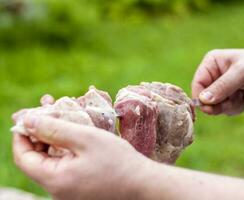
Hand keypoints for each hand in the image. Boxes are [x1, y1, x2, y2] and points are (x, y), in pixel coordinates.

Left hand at [12, 115, 151, 199]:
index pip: (23, 156)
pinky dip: (65, 150)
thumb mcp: (86, 139)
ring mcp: (68, 192)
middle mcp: (57, 191)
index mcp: (55, 180)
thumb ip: (55, 129)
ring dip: (54, 139)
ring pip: (52, 161)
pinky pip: (65, 167)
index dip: (22, 134)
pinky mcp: (79, 189)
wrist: (143, 184)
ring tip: (64, 118)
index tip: (29, 116)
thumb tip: (29, 120)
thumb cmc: (118, 161)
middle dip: (40, 133)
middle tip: (49, 110)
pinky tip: (75, 136)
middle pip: (37, 158)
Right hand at [191, 47, 243, 114]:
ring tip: (242, 95)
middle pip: (204, 98)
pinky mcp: (227, 96)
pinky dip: (235, 107)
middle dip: (219, 103)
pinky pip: (224, 109)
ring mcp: (220, 87)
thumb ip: (222, 87)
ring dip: (229, 105)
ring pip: (215, 106)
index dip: (201, 97)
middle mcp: (212, 75)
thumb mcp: (241, 74)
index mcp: (211, 64)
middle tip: (231, 102)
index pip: (197, 84)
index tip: (209, 108)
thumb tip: (203, 100)